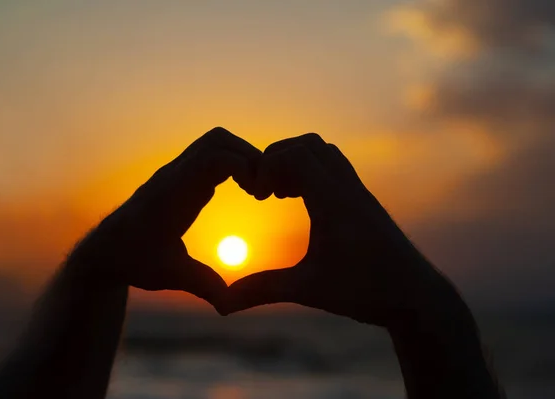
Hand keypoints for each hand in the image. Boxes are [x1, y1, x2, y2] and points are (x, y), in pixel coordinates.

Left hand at [71, 127, 260, 306]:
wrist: (106, 250)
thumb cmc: (136, 262)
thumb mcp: (170, 276)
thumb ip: (202, 285)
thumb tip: (230, 305)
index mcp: (174, 194)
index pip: (215, 157)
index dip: (246, 167)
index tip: (260, 195)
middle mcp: (175, 176)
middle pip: (218, 140)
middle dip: (249, 156)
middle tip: (264, 188)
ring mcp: (176, 172)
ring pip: (215, 143)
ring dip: (242, 157)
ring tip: (256, 189)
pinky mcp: (180, 176)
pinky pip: (210, 155)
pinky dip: (233, 163)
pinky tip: (243, 190)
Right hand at [223, 133, 457, 326]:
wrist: (416, 296)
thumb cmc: (365, 292)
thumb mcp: (307, 290)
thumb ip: (262, 291)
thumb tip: (222, 304)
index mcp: (333, 202)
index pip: (295, 154)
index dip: (267, 166)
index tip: (257, 195)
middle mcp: (348, 189)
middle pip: (309, 144)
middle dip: (278, 158)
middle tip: (265, 191)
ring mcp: (359, 192)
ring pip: (324, 152)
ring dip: (297, 163)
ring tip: (281, 195)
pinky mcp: (364, 201)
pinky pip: (335, 168)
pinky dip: (312, 172)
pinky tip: (302, 204)